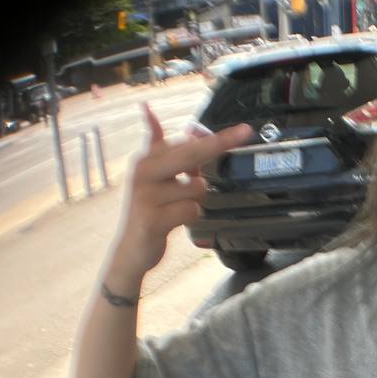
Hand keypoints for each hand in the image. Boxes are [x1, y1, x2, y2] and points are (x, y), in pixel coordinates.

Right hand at [112, 105, 253, 277]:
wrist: (131, 248)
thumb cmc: (151, 210)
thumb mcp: (157, 178)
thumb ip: (173, 153)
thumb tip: (192, 129)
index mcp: (147, 159)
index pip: (185, 142)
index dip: (214, 137)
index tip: (242, 130)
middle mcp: (144, 171)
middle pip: (190, 154)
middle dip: (219, 144)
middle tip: (245, 132)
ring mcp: (146, 194)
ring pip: (196, 187)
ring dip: (196, 199)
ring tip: (177, 207)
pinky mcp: (152, 218)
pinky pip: (191, 210)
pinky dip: (191, 216)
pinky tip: (175, 220)